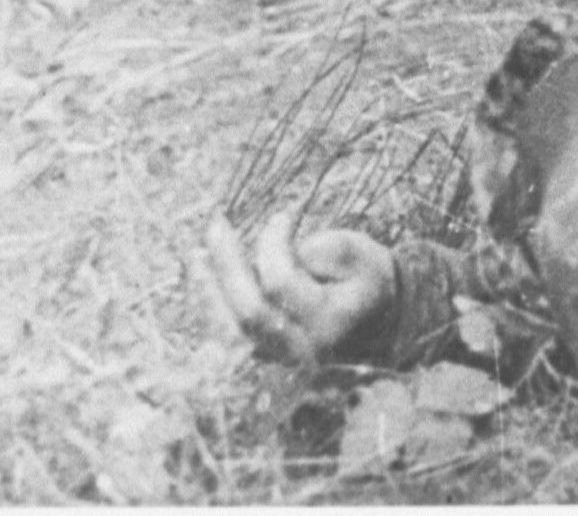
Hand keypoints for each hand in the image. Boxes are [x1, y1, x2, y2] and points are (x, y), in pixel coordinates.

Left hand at [201, 208, 397, 366]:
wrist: (380, 324)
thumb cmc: (367, 280)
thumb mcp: (360, 255)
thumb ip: (320, 251)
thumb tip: (270, 252)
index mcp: (329, 321)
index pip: (282, 283)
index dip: (273, 244)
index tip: (282, 215)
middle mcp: (301, 349)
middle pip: (250, 312)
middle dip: (227, 265)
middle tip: (217, 226)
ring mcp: (280, 361)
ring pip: (230, 332)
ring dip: (208, 290)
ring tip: (197, 254)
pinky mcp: (265, 360)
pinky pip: (228, 337)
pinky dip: (211, 307)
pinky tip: (202, 278)